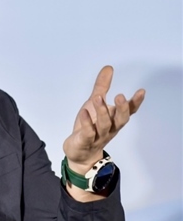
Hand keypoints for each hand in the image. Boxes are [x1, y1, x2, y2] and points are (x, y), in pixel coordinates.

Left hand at [62, 66, 144, 198]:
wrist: (79, 152)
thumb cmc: (90, 126)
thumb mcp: (94, 103)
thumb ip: (101, 87)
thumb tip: (109, 68)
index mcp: (114, 119)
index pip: (128, 111)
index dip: (135, 103)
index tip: (141, 91)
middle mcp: (110, 128)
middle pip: (120, 120)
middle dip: (122, 109)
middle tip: (120, 96)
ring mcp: (98, 136)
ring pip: (104, 125)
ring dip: (102, 112)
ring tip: (97, 98)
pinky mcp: (85, 141)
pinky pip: (88, 133)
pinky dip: (87, 123)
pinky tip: (84, 113)